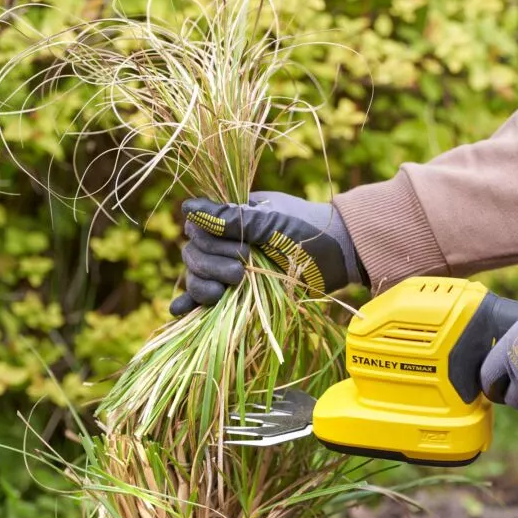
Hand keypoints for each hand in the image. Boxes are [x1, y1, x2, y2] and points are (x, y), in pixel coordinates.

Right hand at [170, 192, 366, 315]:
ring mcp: (230, 266)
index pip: (197, 228)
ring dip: (203, 285)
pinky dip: (190, 301)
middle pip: (193, 253)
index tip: (241, 249)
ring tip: (226, 291)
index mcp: (232, 216)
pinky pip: (205, 295)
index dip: (209, 242)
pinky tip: (178, 310)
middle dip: (212, 265)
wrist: (339, 257)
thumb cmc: (309, 232)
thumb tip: (187, 208)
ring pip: (196, 275)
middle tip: (241, 272)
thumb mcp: (272, 223)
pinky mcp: (236, 291)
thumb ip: (231, 219)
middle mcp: (227, 240)